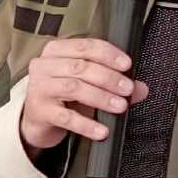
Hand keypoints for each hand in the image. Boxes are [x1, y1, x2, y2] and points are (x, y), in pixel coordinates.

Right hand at [20, 38, 148, 153]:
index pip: (85, 46)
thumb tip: (141, 89)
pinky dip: (87, 124)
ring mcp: (39, 88)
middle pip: (80, 67)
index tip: (127, 65)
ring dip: (101, 97)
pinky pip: (66, 117)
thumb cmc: (62, 95)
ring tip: (119, 107)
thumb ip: (114, 83)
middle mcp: (43, 66)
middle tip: (127, 89)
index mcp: (56, 51)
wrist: (36, 119)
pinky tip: (101, 130)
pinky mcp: (39, 111)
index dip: (108, 54)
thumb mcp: (87, 84)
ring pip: (74, 88)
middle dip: (109, 78)